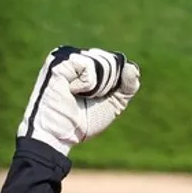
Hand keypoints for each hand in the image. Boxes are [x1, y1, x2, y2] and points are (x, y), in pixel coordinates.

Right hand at [17, 46, 140, 155]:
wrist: (62, 135)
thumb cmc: (84, 121)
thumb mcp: (115, 103)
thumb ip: (128, 86)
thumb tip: (131, 67)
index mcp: (90, 65)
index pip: (118, 62)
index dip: (117, 83)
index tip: (100, 98)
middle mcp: (79, 57)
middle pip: (113, 61)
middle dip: (107, 86)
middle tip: (87, 98)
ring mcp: (68, 57)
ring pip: (103, 63)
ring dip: (97, 87)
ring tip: (78, 95)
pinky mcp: (60, 60)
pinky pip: (89, 66)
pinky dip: (87, 84)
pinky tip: (72, 90)